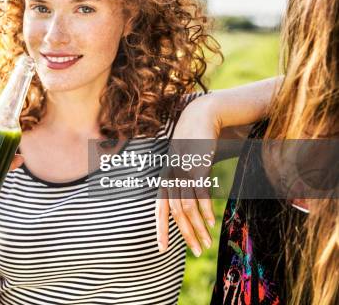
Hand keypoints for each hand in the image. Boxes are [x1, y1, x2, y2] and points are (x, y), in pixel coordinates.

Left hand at [155, 97, 217, 256]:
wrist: (200, 117)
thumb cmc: (193, 145)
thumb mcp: (185, 165)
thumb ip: (185, 184)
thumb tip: (191, 206)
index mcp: (165, 178)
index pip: (160, 209)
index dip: (161, 229)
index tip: (162, 249)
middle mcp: (171, 176)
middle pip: (175, 212)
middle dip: (185, 234)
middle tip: (196, 251)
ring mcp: (183, 171)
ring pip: (187, 205)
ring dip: (197, 227)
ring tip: (207, 243)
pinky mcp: (198, 165)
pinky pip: (200, 191)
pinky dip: (204, 208)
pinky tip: (210, 222)